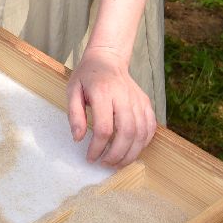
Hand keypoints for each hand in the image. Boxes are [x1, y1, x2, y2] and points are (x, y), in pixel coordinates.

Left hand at [67, 46, 156, 165]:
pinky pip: (150, 127)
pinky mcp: (146, 102)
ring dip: (131, 153)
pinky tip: (132, 151)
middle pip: (127, 132)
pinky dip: (144, 143)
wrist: (108, 59)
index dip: (97, 148)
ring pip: (141, 132)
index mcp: (102, 92)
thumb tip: (78, 138)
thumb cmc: (87, 76)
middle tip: (106, 164)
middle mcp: (123, 96)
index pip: (104, 128)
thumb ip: (74, 114)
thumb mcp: (72, 90)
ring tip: (118, 163)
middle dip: (117, 154)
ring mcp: (138, 99)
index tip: (91, 157)